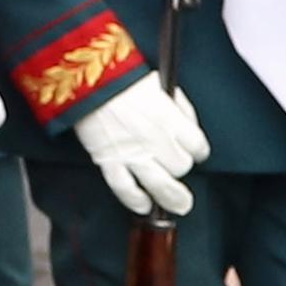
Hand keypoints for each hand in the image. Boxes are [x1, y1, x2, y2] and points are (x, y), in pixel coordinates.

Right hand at [75, 78, 209, 221]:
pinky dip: (135, 200)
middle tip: (175, 163)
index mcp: (169, 119)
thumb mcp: (161, 84)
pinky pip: (125, 188)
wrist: (87, 79)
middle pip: (181, 167)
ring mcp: (132, 153)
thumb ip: (179, 108)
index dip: (198, 151)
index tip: (195, 152)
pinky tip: (144, 206)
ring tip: (180, 206)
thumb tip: (189, 126)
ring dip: (173, 198)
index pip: (198, 146)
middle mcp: (155, 140)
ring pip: (161, 185)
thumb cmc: (123, 78)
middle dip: (180, 166)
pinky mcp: (109, 160)